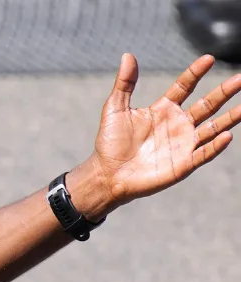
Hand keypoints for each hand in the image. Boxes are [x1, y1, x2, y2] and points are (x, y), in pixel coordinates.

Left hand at [89, 53, 240, 210]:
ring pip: (213, 128)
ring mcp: (183, 144)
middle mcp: (178, 124)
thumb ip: (124, 84)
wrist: (106, 174)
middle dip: (224, 91)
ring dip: (230, 117)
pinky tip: (226, 135)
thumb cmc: (110, 144)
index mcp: (164, 109)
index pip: (185, 86)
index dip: (196, 73)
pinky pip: (204, 153)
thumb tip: (127, 55)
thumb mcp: (115, 109)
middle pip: (207, 104)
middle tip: (240, 78)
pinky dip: (215, 146)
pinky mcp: (183, 164)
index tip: (208, 58)